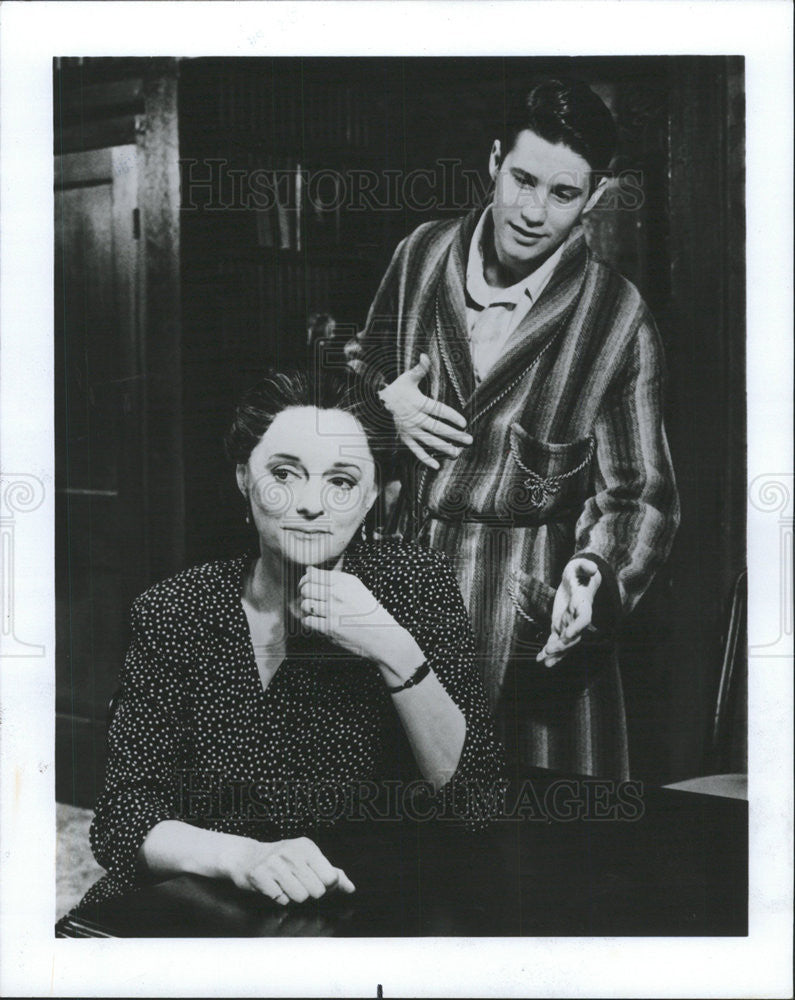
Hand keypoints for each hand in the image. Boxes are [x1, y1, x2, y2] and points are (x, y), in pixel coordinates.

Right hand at [227, 836, 354, 904]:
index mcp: (307, 847)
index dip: (327, 887)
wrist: (247, 857)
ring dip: (293, 896)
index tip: (316, 882)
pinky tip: (273, 887)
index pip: (331, 878)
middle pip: (317, 891)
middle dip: (309, 892)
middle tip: (298, 882)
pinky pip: (281, 900)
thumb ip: (332, 872)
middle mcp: (292, 852)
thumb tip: (351, 888)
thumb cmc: (283, 860)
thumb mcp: (308, 859)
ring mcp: (274, 863)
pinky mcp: (260, 876)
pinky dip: (279, 898)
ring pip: (300, 898)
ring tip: (285, 884)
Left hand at [299, 567, 424, 679]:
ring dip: (307, 608)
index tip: (306, 585)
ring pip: (305, 604)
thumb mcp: (356, 587)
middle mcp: (337, 593)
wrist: (382, 634)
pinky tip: (317, 621)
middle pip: (306, 588)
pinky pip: (307, 620)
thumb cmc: (368, 611)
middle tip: (309, 598)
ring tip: (315, 611)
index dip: (305, 580)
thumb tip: (309, 570)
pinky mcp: (329, 627)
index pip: (313, 574)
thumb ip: (333, 578)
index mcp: (344, 581)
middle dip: (304, 593)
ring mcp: (332, 611)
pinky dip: (309, 621)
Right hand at [379, 354, 472, 468]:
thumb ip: (420, 369)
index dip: (451, 416)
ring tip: (456, 453)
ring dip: (442, 447)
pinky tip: (436, 465)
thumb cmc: (397, 388)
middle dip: (453, 434)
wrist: (378, 402)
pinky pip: (415, 450)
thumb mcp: (407, 377)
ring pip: (428, 441)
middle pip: (437, 428)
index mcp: (418, 403)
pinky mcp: (405, 438)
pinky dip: (425, 459)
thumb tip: (425, 355)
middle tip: (468, 439)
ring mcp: (409, 431)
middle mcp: (414, 419)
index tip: (464, 422)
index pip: (438, 410)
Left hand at [536, 558, 601, 667]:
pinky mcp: (560, 626)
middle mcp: (578, 618)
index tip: (567, 634)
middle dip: (563, 644)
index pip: (584, 619)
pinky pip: (555, 640)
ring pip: (564, 642)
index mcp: (584, 605)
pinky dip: (548, 650)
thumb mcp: (580, 566)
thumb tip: (593, 568)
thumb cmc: (578, 572)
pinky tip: (539, 659)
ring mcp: (569, 624)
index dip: (577, 627)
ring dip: (556, 653)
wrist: (576, 581)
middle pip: (574, 636)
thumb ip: (586, 566)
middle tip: (550, 650)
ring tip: (544, 662)